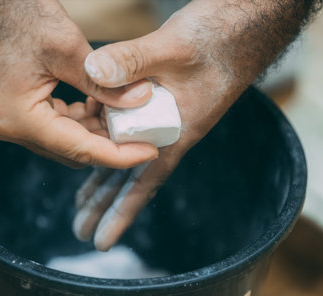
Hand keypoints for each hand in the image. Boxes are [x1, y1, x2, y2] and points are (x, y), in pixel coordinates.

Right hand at [0, 0, 157, 167]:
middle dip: (109, 143)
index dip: (120, 155)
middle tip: (140, 130)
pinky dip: (76, 119)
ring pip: (63, 139)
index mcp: (19, 119)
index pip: (81, 150)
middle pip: (71, 150)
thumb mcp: (66, 48)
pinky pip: (51, 125)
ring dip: (93, 130)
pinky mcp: (10, 108)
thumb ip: (104, 82)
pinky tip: (96, 102)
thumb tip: (141, 99)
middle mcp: (9, 127)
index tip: (150, 152)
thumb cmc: (10, 13)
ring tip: (122, 112)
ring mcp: (6, 119)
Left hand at [73, 0, 311, 250]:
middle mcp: (167, 131)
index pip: (144, 182)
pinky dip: (110, 142)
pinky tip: (99, 145)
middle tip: (81, 229)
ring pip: (128, 155)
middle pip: (132, 176)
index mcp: (174, 131)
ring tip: (84, 202)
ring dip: (105, 179)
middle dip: (105, 203)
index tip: (100, 241)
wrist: (240, 27)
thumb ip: (133, 60)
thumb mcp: (173, 48)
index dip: (121, 212)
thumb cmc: (215, 40)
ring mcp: (163, 117)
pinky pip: (129, 130)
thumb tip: (93, 72)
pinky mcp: (159, 101)